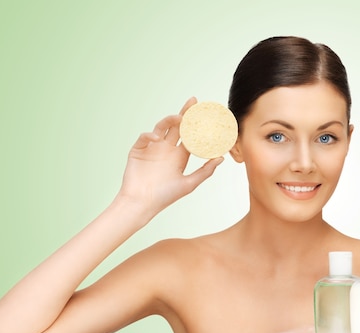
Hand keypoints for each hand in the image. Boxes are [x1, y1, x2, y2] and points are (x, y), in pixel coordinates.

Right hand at [117, 97, 223, 217]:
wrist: (142, 204)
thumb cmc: (165, 196)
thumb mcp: (189, 184)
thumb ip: (205, 171)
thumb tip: (221, 158)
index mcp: (179, 156)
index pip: (190, 135)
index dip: (197, 124)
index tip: (206, 114)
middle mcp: (166, 149)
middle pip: (177, 126)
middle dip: (185, 113)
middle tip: (194, 101)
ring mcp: (152, 148)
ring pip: (161, 127)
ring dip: (169, 120)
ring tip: (179, 118)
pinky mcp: (138, 150)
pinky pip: (144, 138)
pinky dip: (150, 135)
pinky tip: (157, 138)